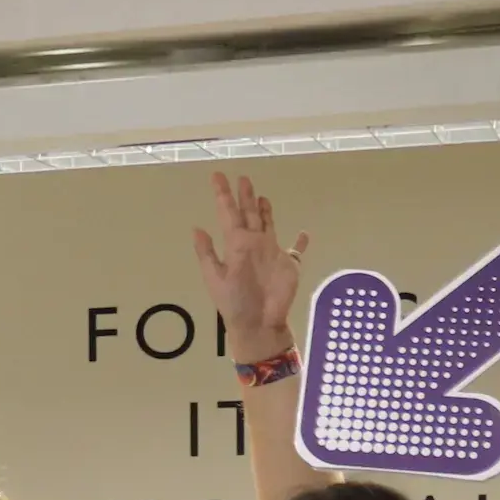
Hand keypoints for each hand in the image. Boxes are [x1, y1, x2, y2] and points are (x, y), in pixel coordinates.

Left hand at [191, 171, 306, 352]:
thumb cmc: (235, 302)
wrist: (258, 323)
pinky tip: (303, 234)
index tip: (217, 176)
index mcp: (235, 244)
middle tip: (242, 177)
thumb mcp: (216, 277)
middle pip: (249, 214)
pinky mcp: (288, 264)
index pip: (228, 214)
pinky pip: (296, 250)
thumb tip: (196, 227)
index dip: (224, 195)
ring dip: (265, 211)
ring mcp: (270, 252)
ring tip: (260, 196)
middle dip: (245, 197)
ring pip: (267, 225)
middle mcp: (252, 244)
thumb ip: (208, 253)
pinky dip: (300, 243)